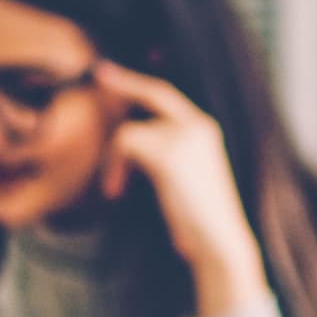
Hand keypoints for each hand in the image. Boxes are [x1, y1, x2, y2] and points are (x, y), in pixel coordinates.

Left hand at [95, 61, 266, 316]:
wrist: (218, 242)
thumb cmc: (198, 222)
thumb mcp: (182, 179)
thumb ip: (163, 152)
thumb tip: (128, 136)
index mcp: (204, 131)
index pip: (167, 96)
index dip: (140, 83)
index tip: (114, 74)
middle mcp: (198, 126)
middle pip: (153, 92)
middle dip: (123, 81)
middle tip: (98, 74)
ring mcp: (185, 136)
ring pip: (129, 130)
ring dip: (113, 159)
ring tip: (115, 188)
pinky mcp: (169, 153)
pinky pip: (124, 145)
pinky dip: (113, 169)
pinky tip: (116, 192)